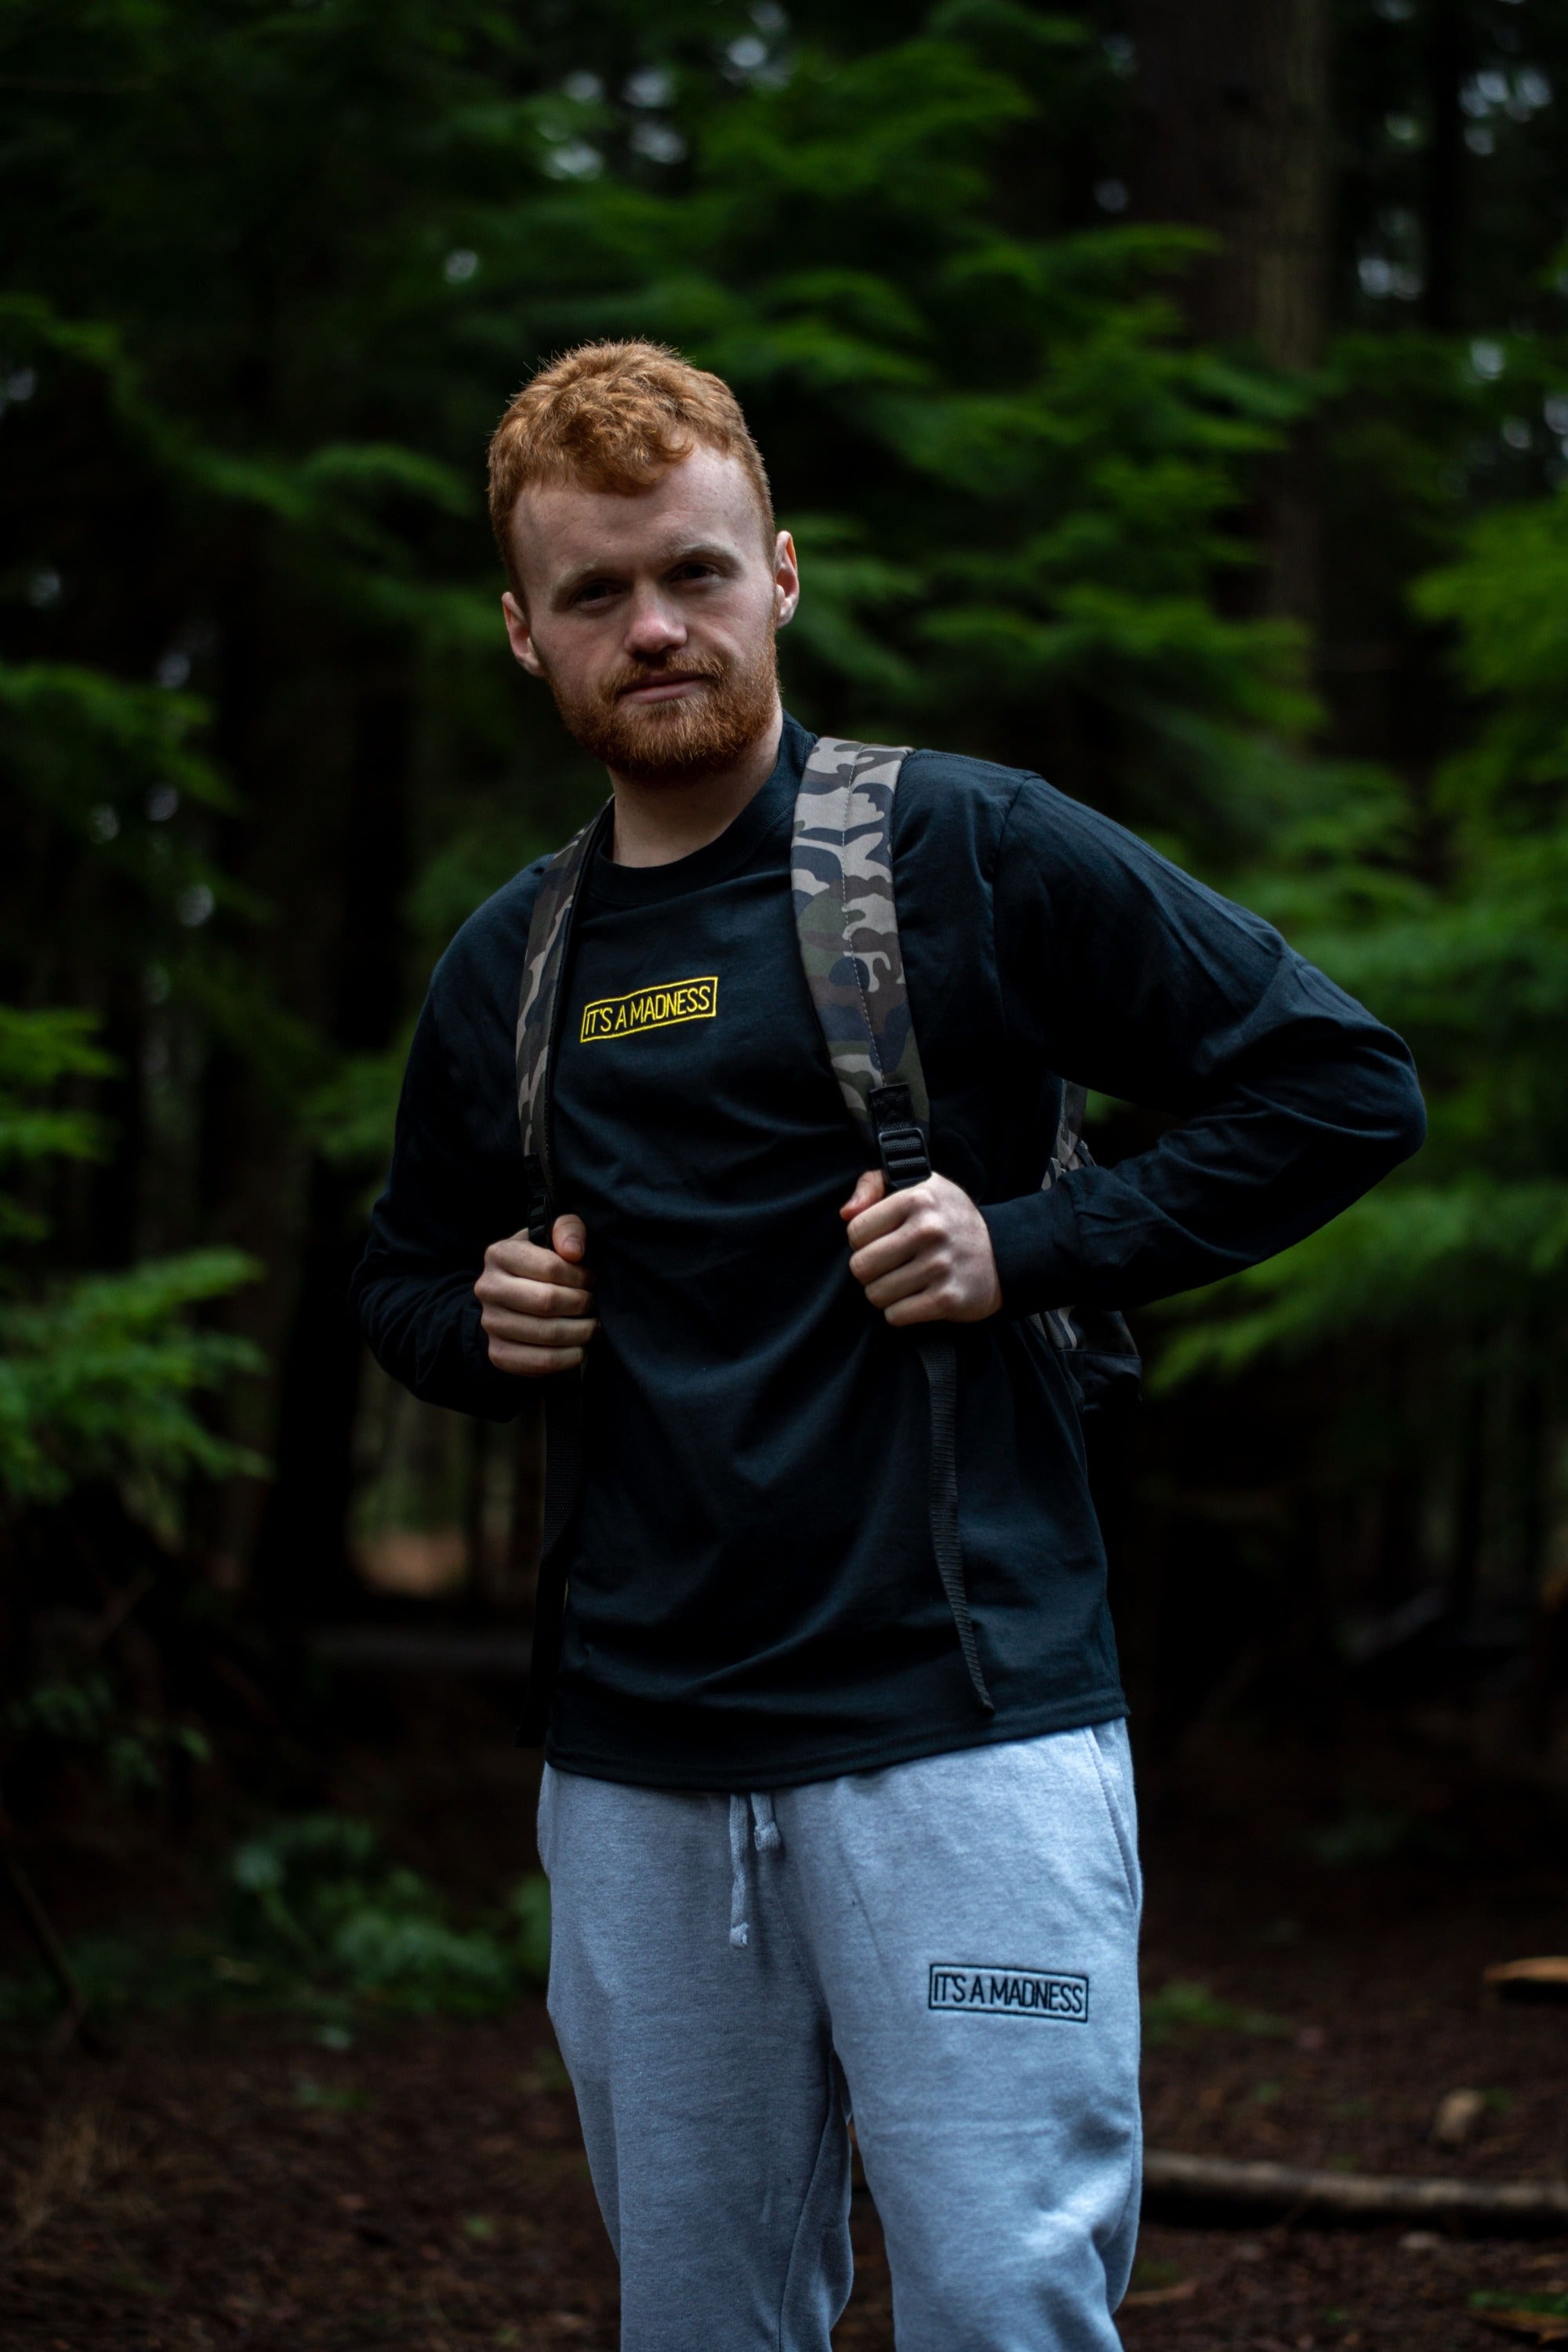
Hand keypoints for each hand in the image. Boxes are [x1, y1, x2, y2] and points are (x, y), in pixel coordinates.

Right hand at [475, 1215, 596, 1374]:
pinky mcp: (498, 1353)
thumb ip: (567, 1229)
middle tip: (593, 1304)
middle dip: (581, 1304)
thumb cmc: (542, 1263)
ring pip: (547, 1334)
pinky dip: (569, 1357)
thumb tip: (574, 1251)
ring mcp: (490, 1323)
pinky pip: (541, 1361)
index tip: (591, 1279)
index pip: (549, 1267)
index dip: (580, 1276)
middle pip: (547, 1301)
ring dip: (581, 1332)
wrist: (513, 1299)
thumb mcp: (552, 1236)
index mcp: (499, 1254)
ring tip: (591, 1325)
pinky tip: (579, 1346)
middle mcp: (487, 1288)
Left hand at [841, 1169, 1001, 1327]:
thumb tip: (846, 1213)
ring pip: (876, 1294)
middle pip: (861, 1266)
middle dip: (869, 1270)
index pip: (856, 1231)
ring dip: (884, 1293)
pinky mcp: (948, 1299)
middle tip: (887, 1266)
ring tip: (902, 1282)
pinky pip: (896, 1316)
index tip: (881, 1240)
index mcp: (918, 1199)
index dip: (862, 1240)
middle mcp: (930, 1230)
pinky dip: (899, 1312)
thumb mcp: (918, 1186)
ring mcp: (940, 1266)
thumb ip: (873, 1185)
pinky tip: (914, 1298)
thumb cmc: (948, 1218)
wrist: (1003, 1251)